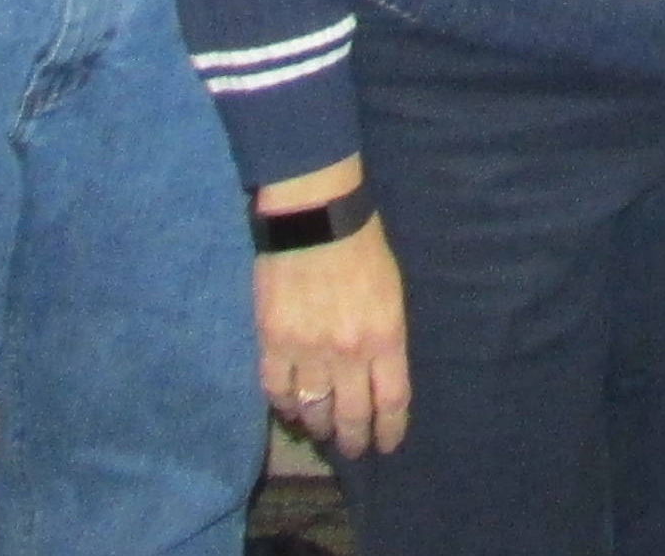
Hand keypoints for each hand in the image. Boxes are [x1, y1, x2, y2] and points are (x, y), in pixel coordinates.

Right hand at [251, 177, 407, 458]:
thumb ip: (385, 337)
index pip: (390, 401)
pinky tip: (290, 406)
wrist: (314, 215)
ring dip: (317, 425)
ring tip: (319, 429)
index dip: (388, 430)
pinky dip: (283, 404)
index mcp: (385, 337)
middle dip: (352, 439)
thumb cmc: (363, 247)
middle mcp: (348, 352)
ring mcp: (307, 349)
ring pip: (312, 409)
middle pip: (350, 415)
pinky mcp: (273, 341)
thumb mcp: (391, 293)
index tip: (385, 444)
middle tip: (351, 447)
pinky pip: (276, 389)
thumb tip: (376, 374)